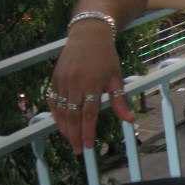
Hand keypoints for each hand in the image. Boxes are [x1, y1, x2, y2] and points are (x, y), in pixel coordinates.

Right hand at [48, 28, 134, 153]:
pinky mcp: (54, 79)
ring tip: (70, 141)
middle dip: (74, 135)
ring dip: (64, 128)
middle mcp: (74, 83)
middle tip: (78, 150)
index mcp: (92, 83)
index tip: (88, 146)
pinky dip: (56, 115)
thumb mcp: (116, 77)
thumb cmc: (106, 57)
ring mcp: (62, 81)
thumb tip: (130, 120)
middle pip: (72, 116)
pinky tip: (62, 125)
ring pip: (60, 110)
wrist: (88, 34)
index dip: (87, 132)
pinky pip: (53, 102)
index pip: (88, 114)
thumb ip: (120, 100)